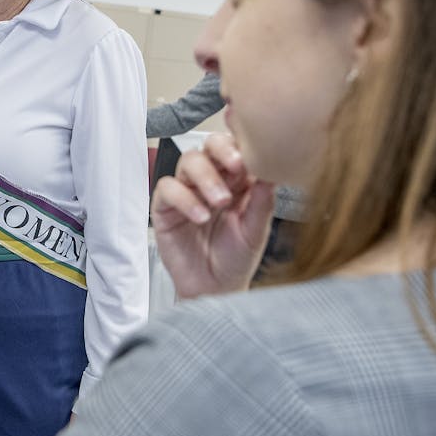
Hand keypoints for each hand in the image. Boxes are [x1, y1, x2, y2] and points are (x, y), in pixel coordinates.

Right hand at [151, 132, 274, 298]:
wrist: (215, 290)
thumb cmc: (236, 260)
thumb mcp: (256, 231)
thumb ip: (262, 201)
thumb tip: (270, 172)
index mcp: (236, 181)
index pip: (235, 148)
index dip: (240, 145)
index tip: (251, 158)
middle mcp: (211, 180)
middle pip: (209, 146)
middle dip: (221, 151)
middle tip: (236, 167)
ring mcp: (186, 191)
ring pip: (188, 161)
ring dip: (206, 177)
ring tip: (220, 202)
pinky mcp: (165, 208)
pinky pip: (168, 189)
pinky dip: (184, 199)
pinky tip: (201, 216)